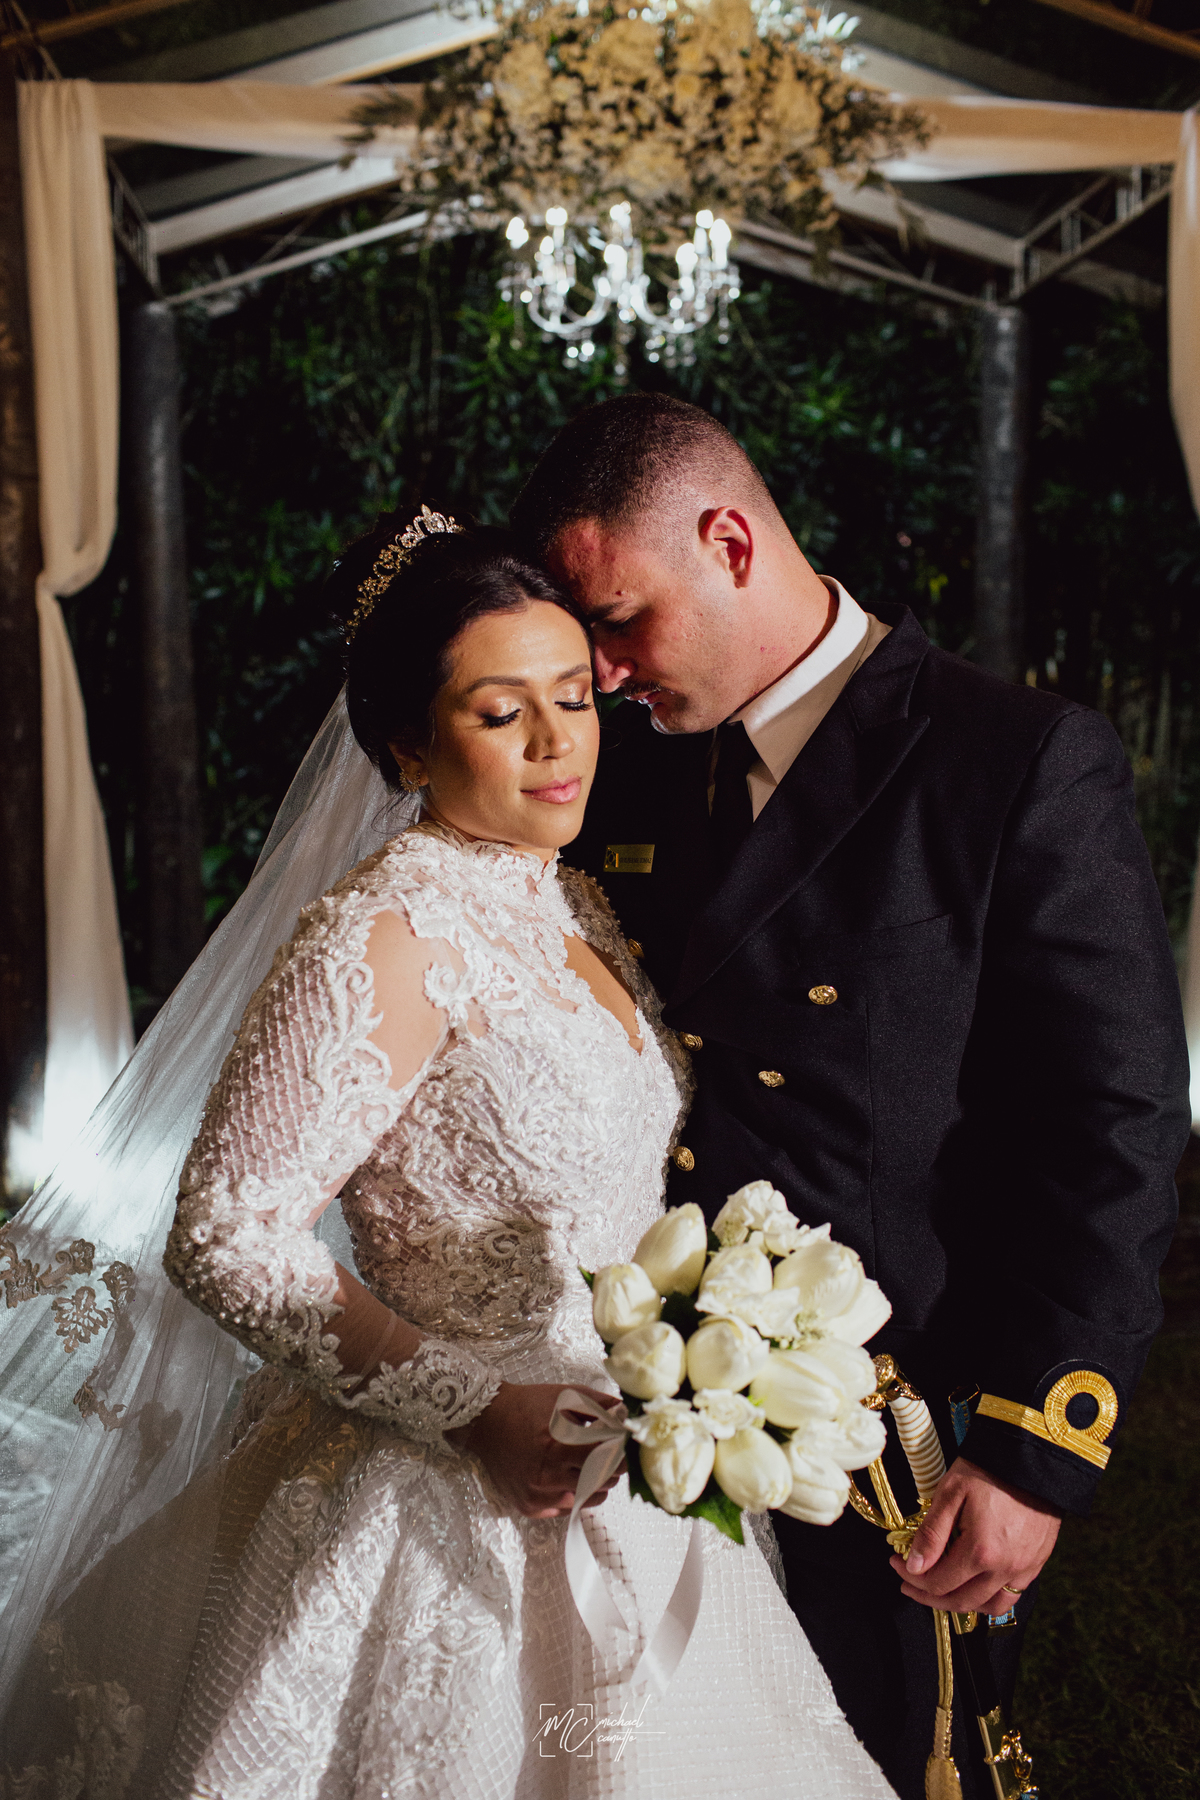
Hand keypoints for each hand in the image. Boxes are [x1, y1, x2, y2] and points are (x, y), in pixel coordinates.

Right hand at [445, 1382, 624, 1518]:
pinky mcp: (529, 1506)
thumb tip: (626, 1414)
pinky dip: (573, 1495)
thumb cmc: (529, 1405)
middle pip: (601, 1482)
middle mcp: (548, 1475)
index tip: (623, 1448)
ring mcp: (537, 1495)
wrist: (488, 1421)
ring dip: (596, 1485)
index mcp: (559, 1445)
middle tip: (609, 1457)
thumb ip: (600, 1405)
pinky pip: (565, 1509)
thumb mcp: (566, 1395)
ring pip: (586, 1499)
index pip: (608, 1460)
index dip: (621, 1454)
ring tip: (591, 1468)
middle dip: (611, 1469)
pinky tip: (568, 1477)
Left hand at [888, 1456, 1061, 1615]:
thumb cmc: (988, 1470)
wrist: (1031, 1459)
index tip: (897, 1565)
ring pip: (988, 1606)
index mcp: (981, 1551)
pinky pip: (1011, 1596)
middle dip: (929, 1596)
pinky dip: (988, 1598)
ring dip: (960, 1603)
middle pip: (961, 1602)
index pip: (938, 1582)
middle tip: (910, 1583)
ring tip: (940, 1590)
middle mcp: (1005, 1568)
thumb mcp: (950, 1494)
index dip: (912, 1578)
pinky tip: (973, 1586)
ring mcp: (1024, 1569)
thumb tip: (914, 1567)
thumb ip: (931, 1534)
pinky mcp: (1037, 1564)